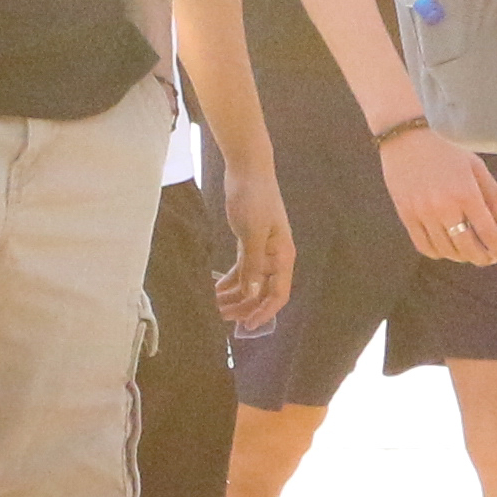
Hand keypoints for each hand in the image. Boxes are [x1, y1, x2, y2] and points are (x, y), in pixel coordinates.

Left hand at [217, 160, 296, 327]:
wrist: (248, 169)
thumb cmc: (254, 197)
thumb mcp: (253, 232)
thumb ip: (253, 264)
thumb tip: (254, 293)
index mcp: (283, 256)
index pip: (278, 293)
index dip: (264, 312)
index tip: (247, 327)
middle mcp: (275, 257)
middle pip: (262, 292)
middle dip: (243, 307)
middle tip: (219, 319)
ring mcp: (263, 251)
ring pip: (251, 283)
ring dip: (234, 296)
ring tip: (213, 307)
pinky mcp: (249, 244)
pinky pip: (242, 270)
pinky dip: (230, 281)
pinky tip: (215, 290)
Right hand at [383, 120, 496, 267]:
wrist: (406, 142)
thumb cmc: (445, 154)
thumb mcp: (476, 167)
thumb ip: (494, 196)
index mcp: (466, 193)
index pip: (487, 231)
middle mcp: (445, 207)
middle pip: (467, 247)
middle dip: (482, 258)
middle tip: (489, 258)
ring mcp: (423, 214)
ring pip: (447, 250)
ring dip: (462, 257)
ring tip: (469, 252)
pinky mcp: (406, 217)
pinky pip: (424, 246)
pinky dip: (439, 254)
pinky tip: (447, 249)